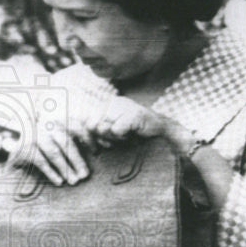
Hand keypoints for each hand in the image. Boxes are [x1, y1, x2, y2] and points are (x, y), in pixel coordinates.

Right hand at [9, 110, 88, 186]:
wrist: (17, 147)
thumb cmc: (44, 142)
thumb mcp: (59, 135)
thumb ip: (78, 137)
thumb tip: (105, 144)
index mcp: (58, 119)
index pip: (76, 125)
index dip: (88, 138)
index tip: (96, 152)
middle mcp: (46, 125)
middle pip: (66, 142)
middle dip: (77, 160)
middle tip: (85, 175)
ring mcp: (35, 135)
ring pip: (54, 153)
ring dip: (66, 168)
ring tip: (74, 181)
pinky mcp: (25, 147)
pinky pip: (41, 162)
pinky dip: (51, 172)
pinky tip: (59, 181)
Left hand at [80, 96, 194, 152]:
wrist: (161, 135)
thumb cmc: (135, 135)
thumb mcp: (112, 133)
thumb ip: (97, 130)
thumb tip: (84, 129)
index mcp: (107, 105)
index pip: (87, 121)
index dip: (90, 136)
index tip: (100, 144)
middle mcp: (114, 102)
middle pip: (93, 126)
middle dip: (103, 138)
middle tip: (119, 138)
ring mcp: (124, 106)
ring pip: (104, 128)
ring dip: (115, 138)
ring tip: (127, 135)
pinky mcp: (133, 113)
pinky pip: (117, 130)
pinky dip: (123, 137)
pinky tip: (133, 134)